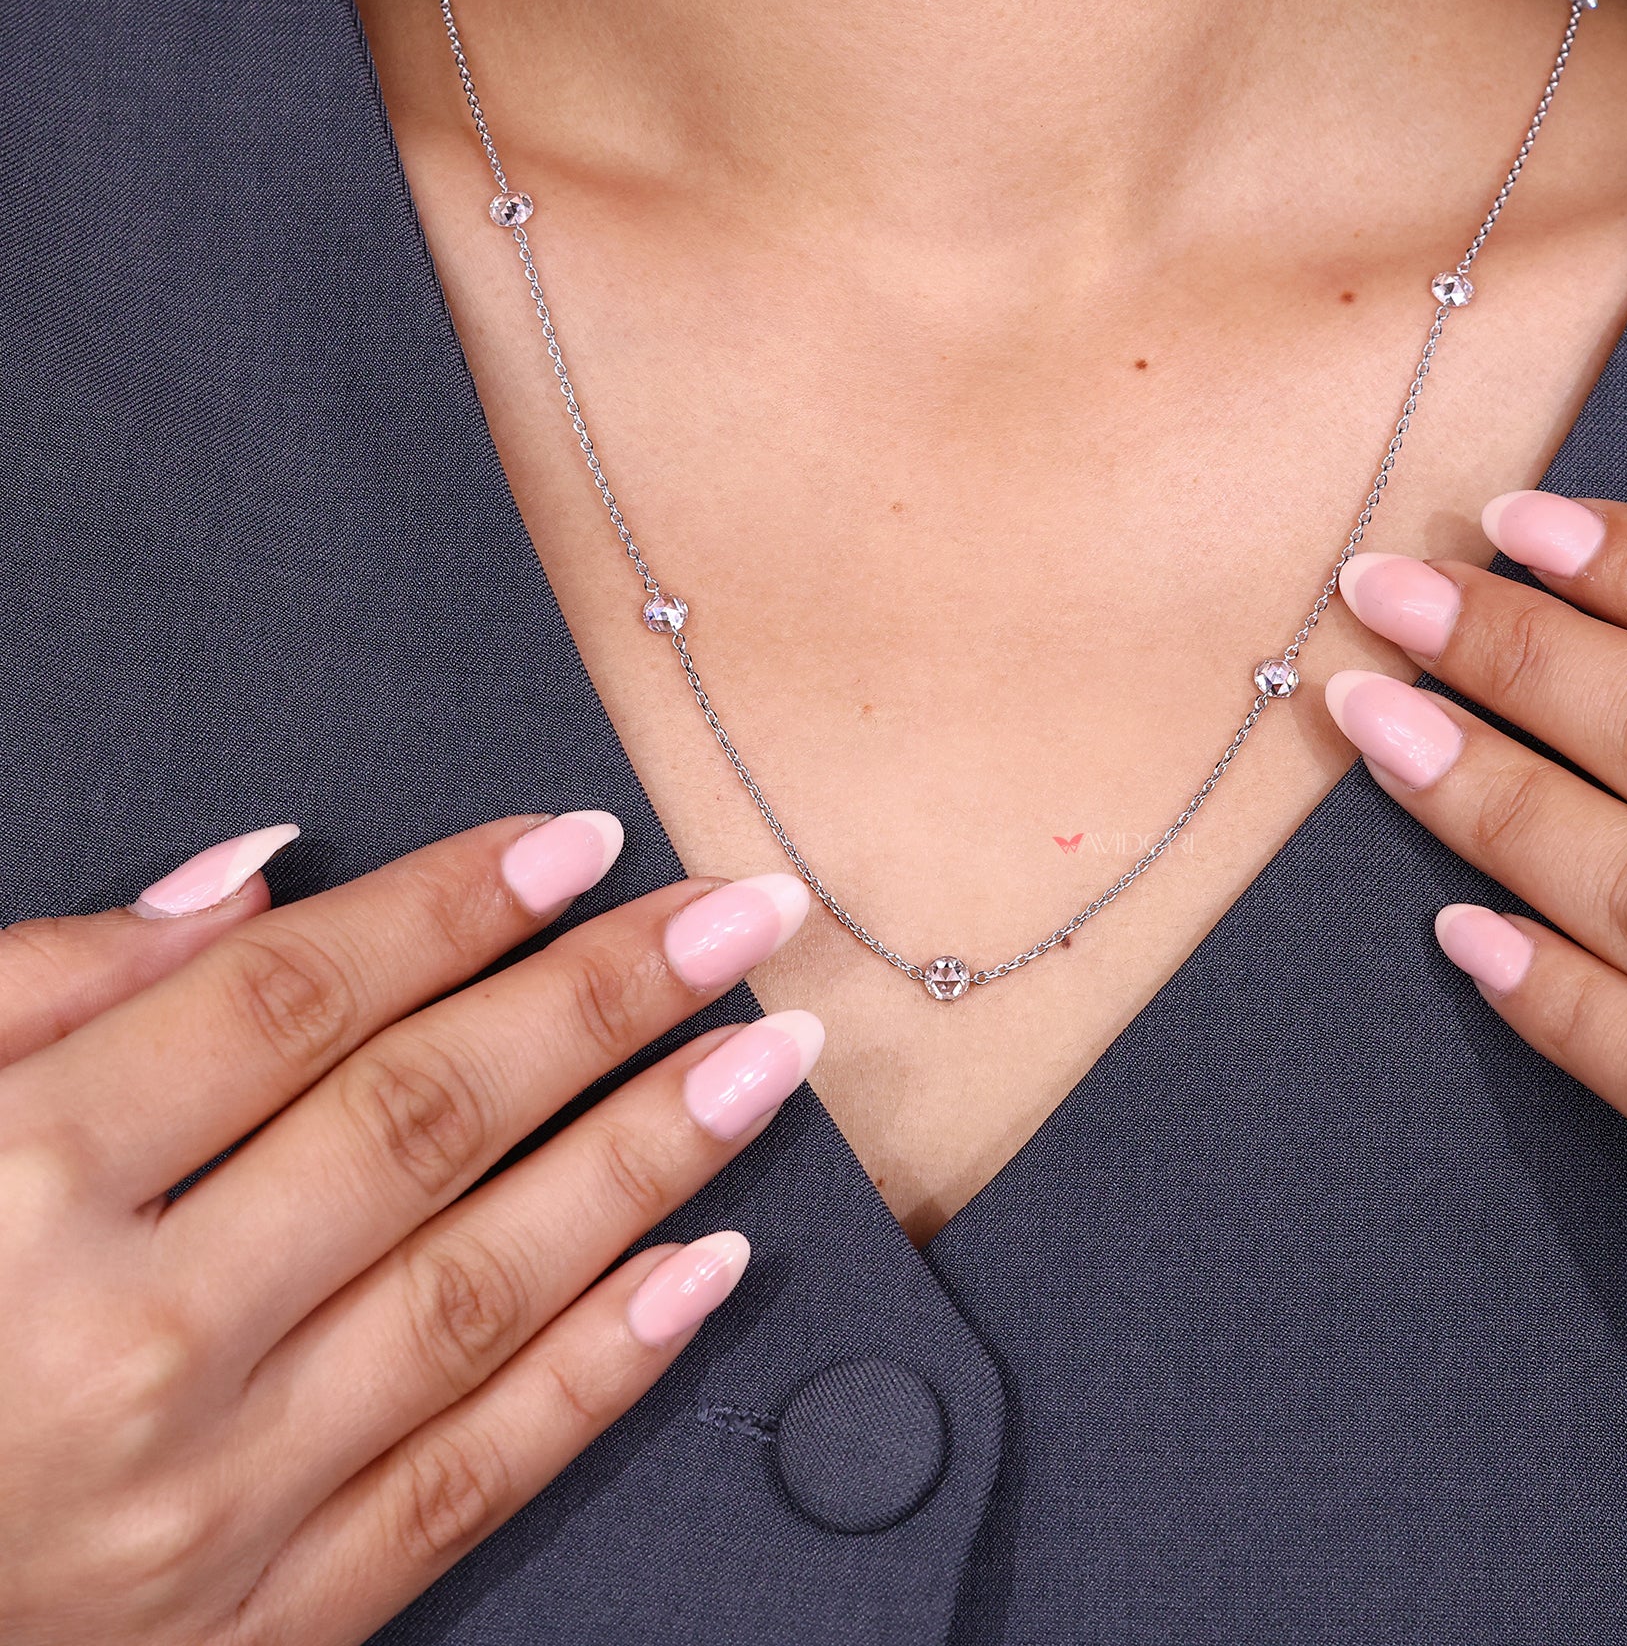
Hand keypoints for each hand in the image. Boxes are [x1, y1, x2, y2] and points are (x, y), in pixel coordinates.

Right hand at [0, 814, 817, 1644]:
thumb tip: (258, 879)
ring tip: (769, 1060)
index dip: (452, 905)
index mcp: (12, 1193)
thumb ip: (44, 986)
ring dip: (648, 1159)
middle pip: (420, 1124)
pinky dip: (600, 1370)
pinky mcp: (253, 1626)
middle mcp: (128, 1347)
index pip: (291, 1004)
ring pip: (479, 1291)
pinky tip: (706, 1267)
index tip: (583, 840)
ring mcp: (204, 1503)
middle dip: (603, 1000)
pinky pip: (465, 1483)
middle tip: (744, 919)